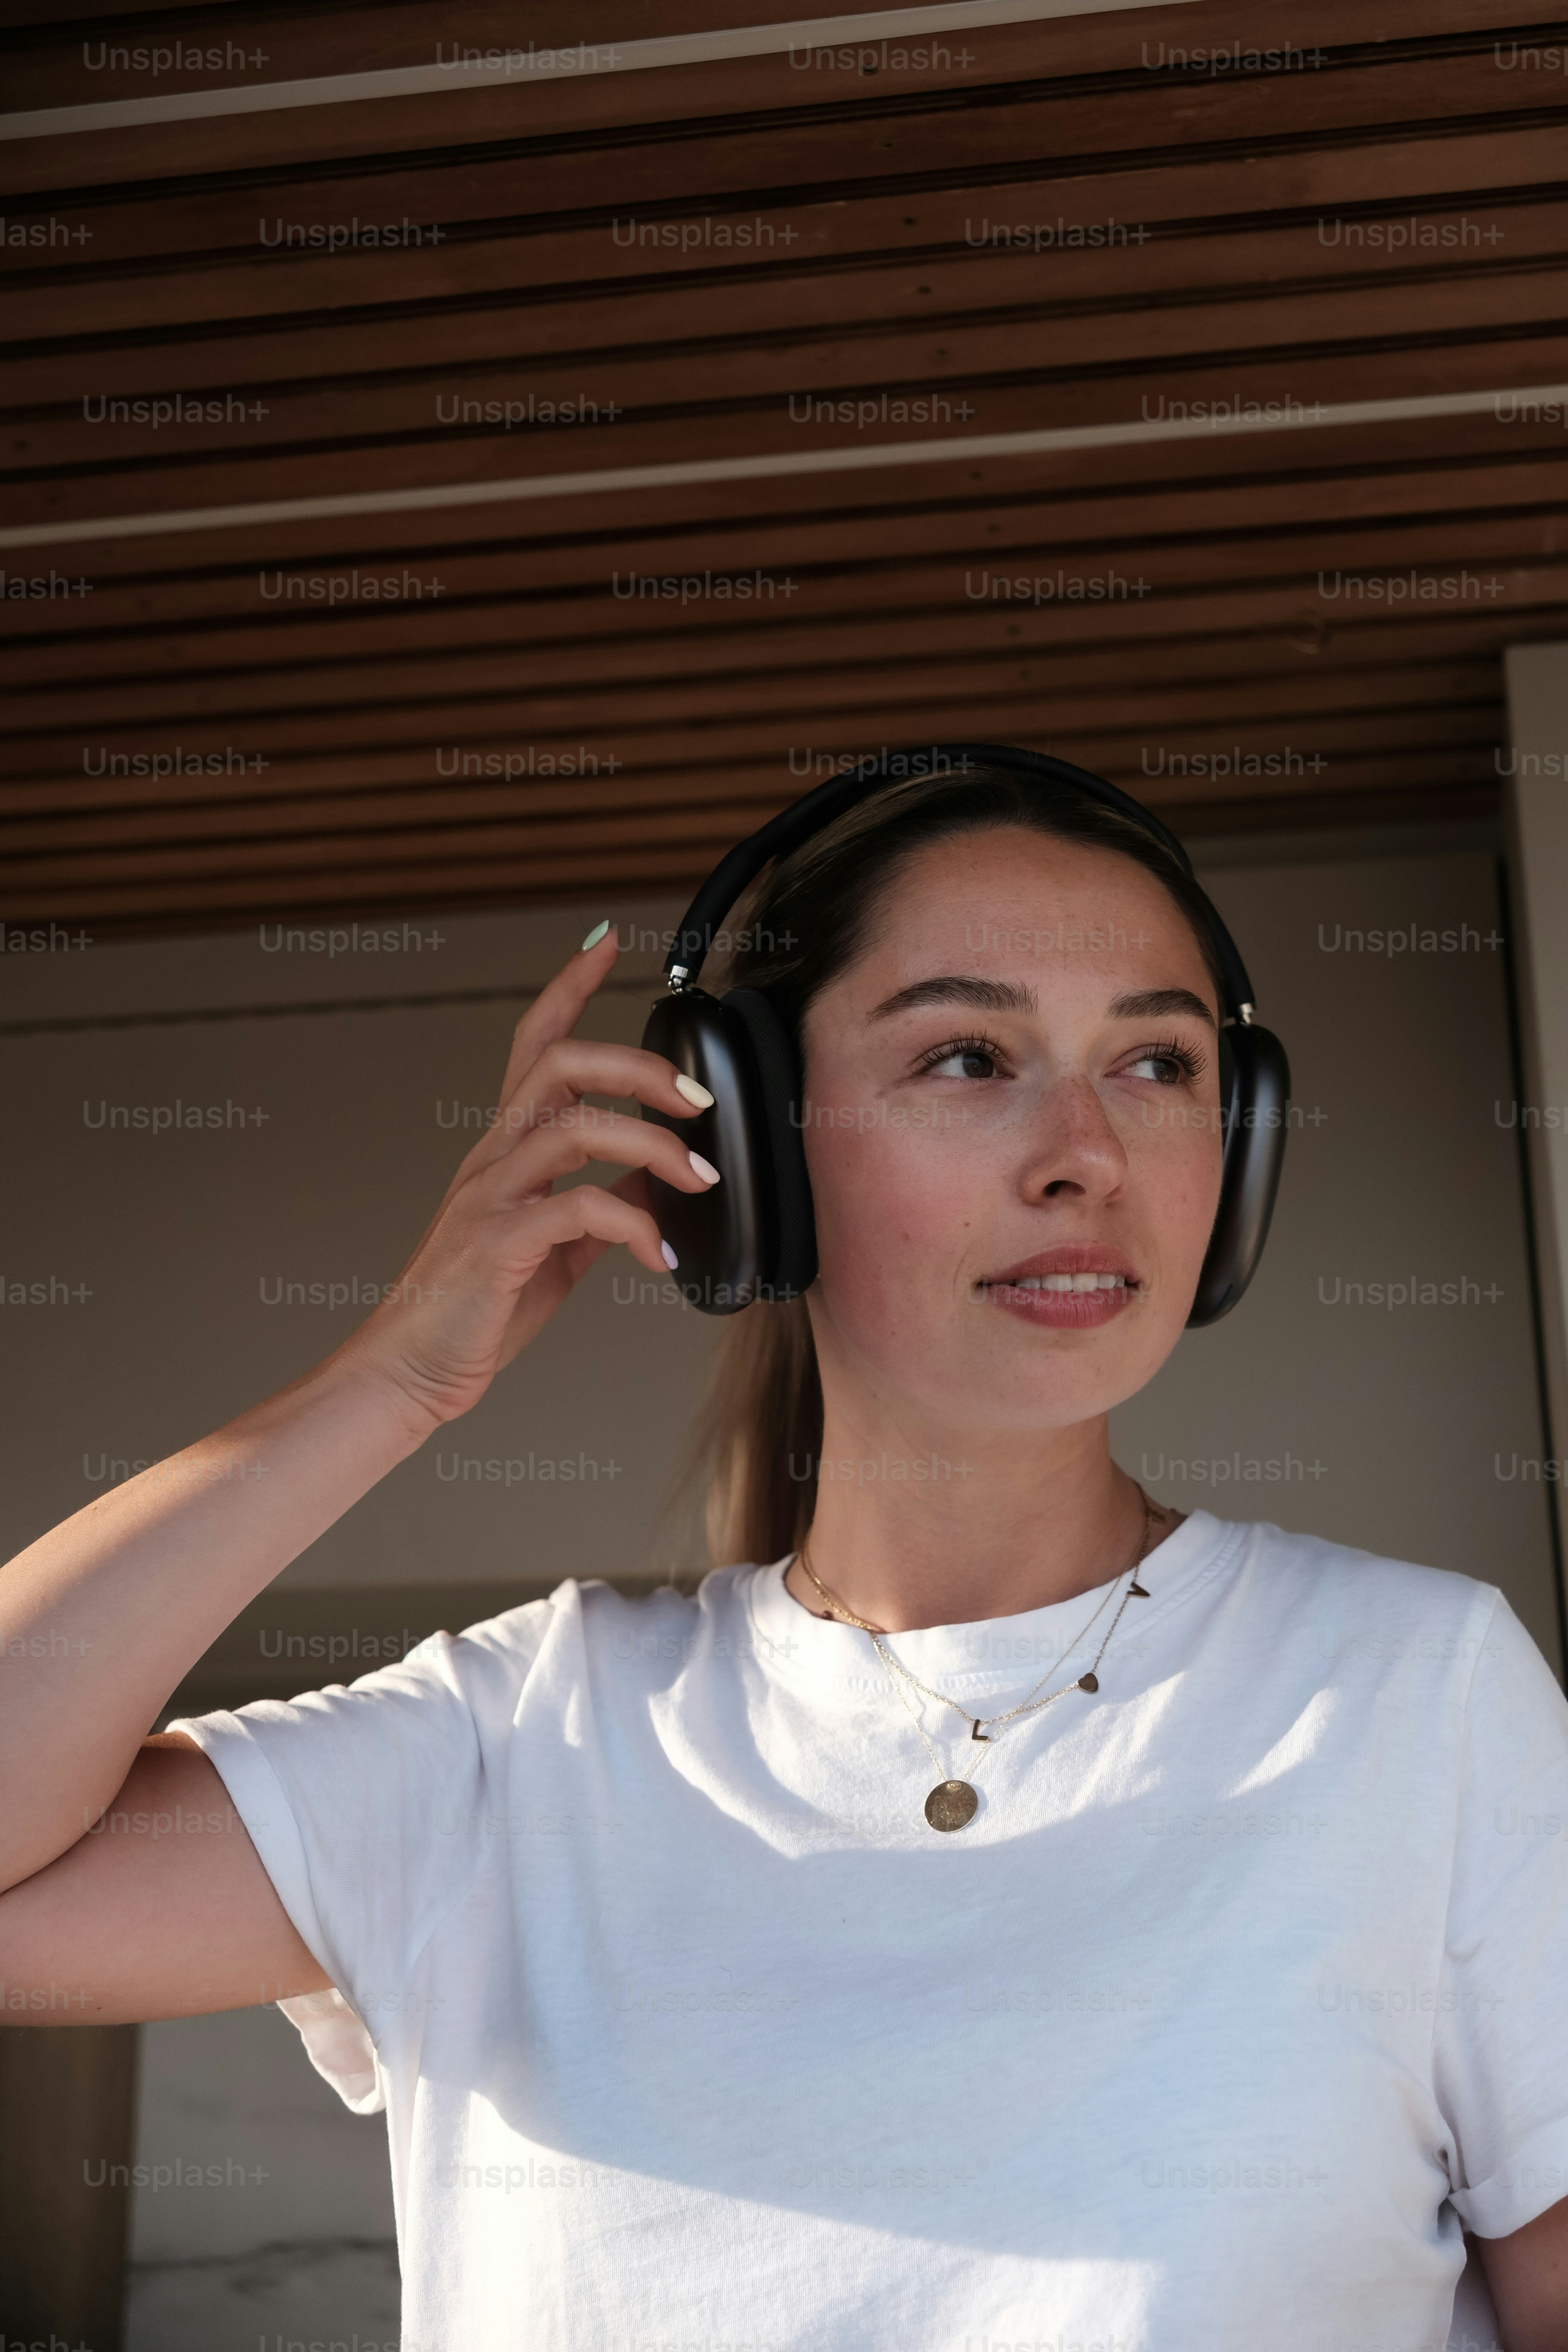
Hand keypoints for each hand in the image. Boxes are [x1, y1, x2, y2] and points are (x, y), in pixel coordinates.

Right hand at [338, 925, 714, 1431]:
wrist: (411, 1371)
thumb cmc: (478, 1309)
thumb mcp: (557, 1245)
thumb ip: (601, 1202)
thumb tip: (659, 1177)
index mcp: (506, 1149)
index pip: (535, 1042)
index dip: (568, 986)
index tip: (606, 943)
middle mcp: (493, 1157)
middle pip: (562, 1064)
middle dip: (641, 1067)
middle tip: (699, 1099)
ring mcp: (489, 1196)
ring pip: (575, 1127)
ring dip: (653, 1145)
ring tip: (700, 1180)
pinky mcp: (496, 1242)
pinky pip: (580, 1209)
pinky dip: (635, 1226)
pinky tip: (660, 1257)